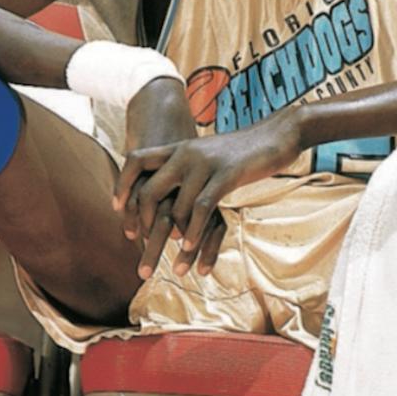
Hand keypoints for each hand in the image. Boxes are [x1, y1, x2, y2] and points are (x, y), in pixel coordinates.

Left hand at [113, 109, 301, 275]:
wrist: (277, 133)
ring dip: (172, 239)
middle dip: (141, 224)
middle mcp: (185, 153)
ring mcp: (205, 164)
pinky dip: (193, 232)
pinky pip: (201, 208)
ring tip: (174, 262)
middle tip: (141, 246)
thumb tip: (167, 193)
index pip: (136, 160)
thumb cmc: (242, 151)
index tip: (118, 210)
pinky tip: (190, 249)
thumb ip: (186, 168)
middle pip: (149, 191)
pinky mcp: (226, 175)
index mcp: (178, 148)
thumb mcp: (206, 154)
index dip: (122, 185)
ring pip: (176, 207)